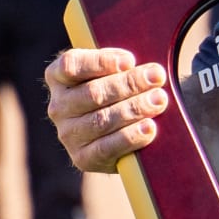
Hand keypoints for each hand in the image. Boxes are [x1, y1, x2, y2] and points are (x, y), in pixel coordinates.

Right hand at [44, 48, 168, 172]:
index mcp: (60, 77)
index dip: (101, 62)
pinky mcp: (82, 158)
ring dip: (134, 108)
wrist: (117, 137)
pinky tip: (149, 127)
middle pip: (93, 92)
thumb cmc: (118, 93)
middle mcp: (59, 106)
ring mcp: (68, 133)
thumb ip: (123, 63)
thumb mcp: (115, 72)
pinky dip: (130, 137)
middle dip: (130, 84)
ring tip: (159, 100)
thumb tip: (144, 67)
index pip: (71, 65)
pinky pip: (106, 147)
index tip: (130, 60)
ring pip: (101, 120)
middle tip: (157, 77)